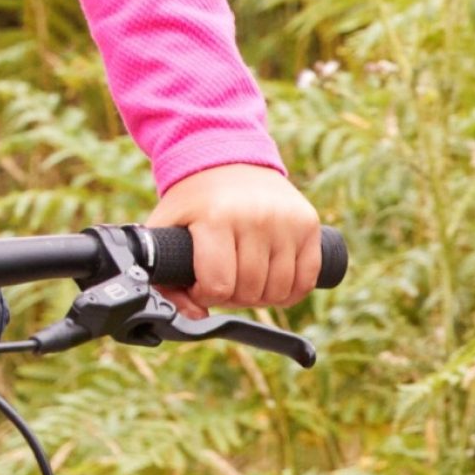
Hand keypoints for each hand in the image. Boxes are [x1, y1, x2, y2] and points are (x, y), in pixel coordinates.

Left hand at [147, 162, 323, 311]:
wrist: (228, 159)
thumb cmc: (194, 201)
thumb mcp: (165, 227)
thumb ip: (164, 277)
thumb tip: (195, 315)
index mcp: (216, 217)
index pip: (217, 285)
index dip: (205, 295)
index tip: (199, 284)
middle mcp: (256, 218)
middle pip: (248, 292)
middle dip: (231, 297)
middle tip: (222, 281)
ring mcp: (287, 221)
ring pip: (279, 291)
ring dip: (260, 297)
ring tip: (243, 280)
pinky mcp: (310, 224)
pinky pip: (307, 280)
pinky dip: (290, 292)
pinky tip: (271, 283)